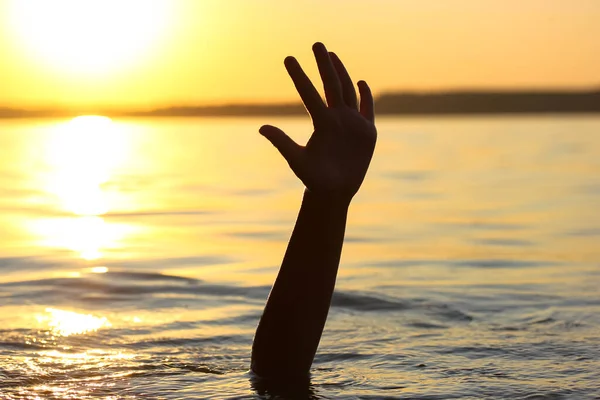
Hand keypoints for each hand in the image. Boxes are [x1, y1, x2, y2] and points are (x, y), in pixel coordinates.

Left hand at [259, 42, 375, 203]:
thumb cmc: (313, 178)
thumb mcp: (297, 160)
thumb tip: (261, 127)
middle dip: (324, 65)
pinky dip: (367, 96)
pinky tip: (361, 82)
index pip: (309, 94)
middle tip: (316, 43)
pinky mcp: (367, 132)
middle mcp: (336, 118)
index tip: (288, 59)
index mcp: (321, 122)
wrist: (334, 192)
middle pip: (331, 85)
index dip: (300, 76)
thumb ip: (282, 142)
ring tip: (331, 55)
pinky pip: (368, 109)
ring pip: (348, 92)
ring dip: (342, 72)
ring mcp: (353, 123)